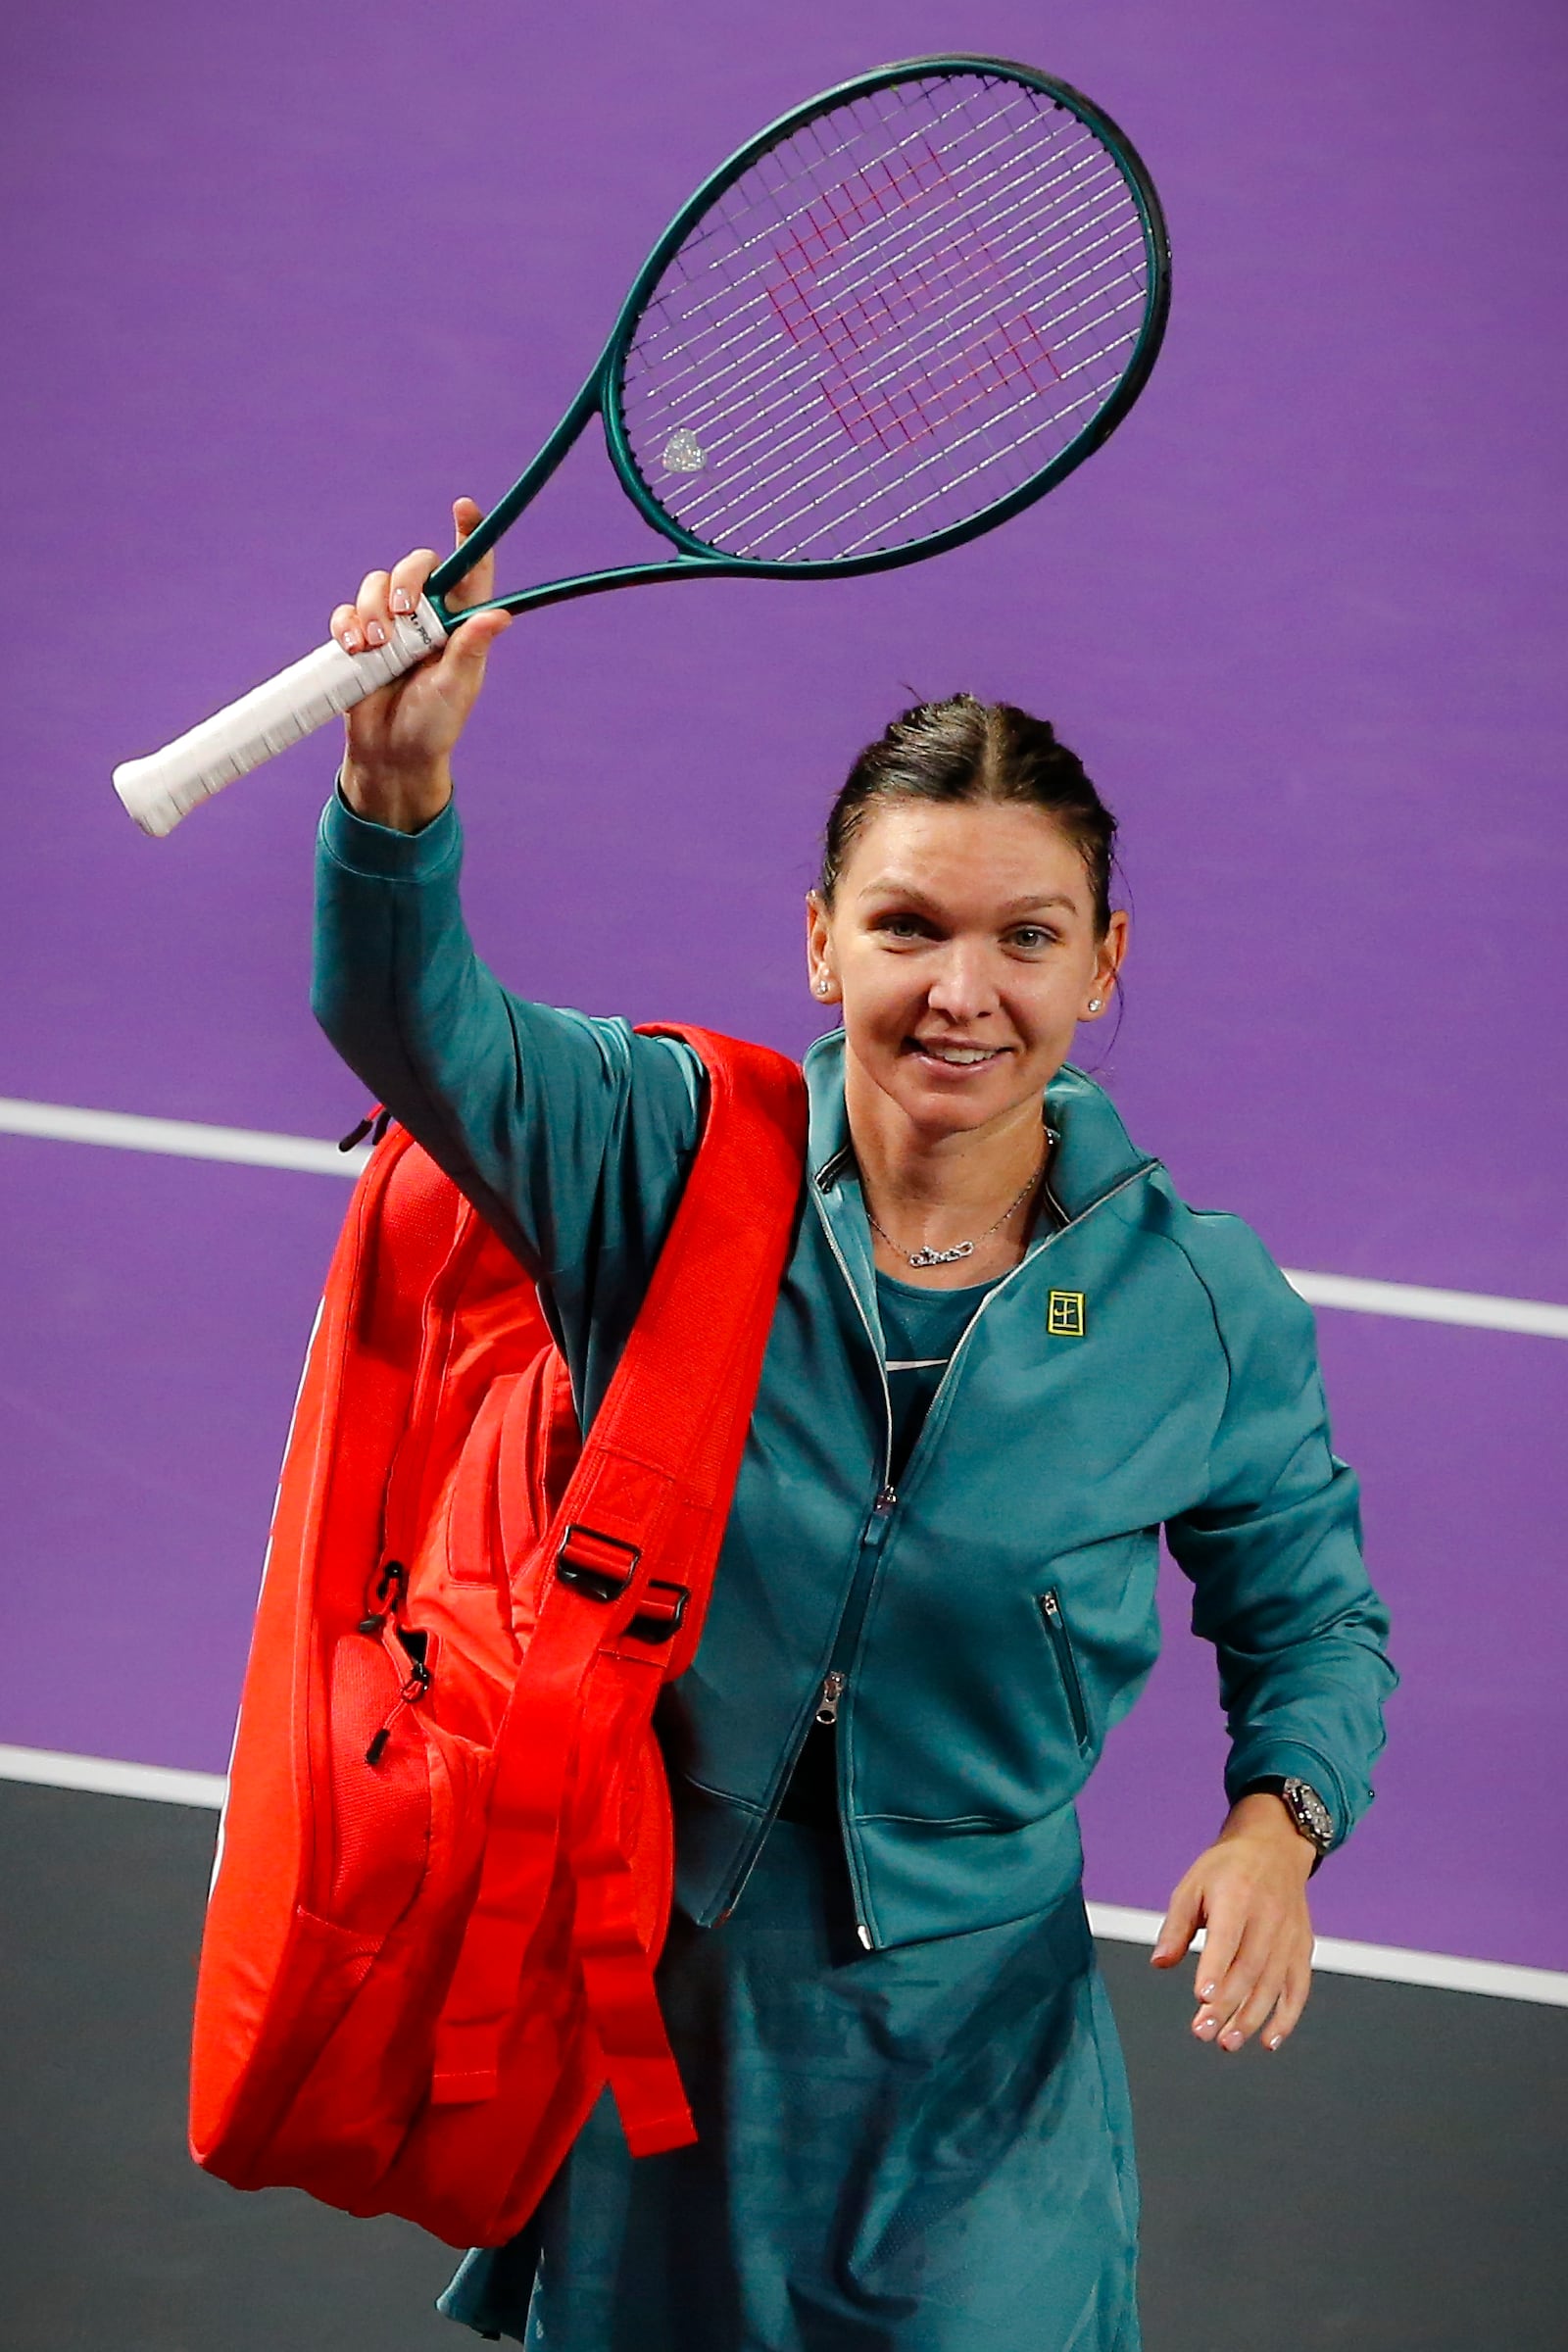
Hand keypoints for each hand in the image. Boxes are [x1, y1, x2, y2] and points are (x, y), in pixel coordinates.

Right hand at [333, 496, 512, 832]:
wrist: (390, 754)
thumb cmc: (434, 724)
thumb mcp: (456, 687)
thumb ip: (470, 648)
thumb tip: (501, 615)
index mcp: (461, 623)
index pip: (471, 570)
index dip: (470, 535)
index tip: (462, 507)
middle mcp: (428, 617)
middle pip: (417, 567)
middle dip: (406, 582)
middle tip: (403, 615)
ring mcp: (392, 625)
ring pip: (377, 584)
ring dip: (373, 609)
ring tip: (376, 647)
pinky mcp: (359, 638)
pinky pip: (346, 613)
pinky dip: (347, 625)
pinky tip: (354, 649)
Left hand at [1150, 1792, 1315, 2052]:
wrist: (1275, 1848)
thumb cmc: (1225, 1870)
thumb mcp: (1192, 1886)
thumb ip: (1176, 1926)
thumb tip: (1160, 1963)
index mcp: (1237, 1896)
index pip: (1227, 1937)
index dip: (1215, 1969)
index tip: (1201, 1998)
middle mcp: (1268, 1918)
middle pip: (1248, 1969)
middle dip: (1226, 2005)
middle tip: (1203, 2033)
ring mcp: (1289, 1936)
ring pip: (1272, 1984)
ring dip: (1251, 2019)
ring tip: (1227, 2042)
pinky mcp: (1302, 1949)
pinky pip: (1297, 1989)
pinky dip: (1286, 2018)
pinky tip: (1268, 2042)